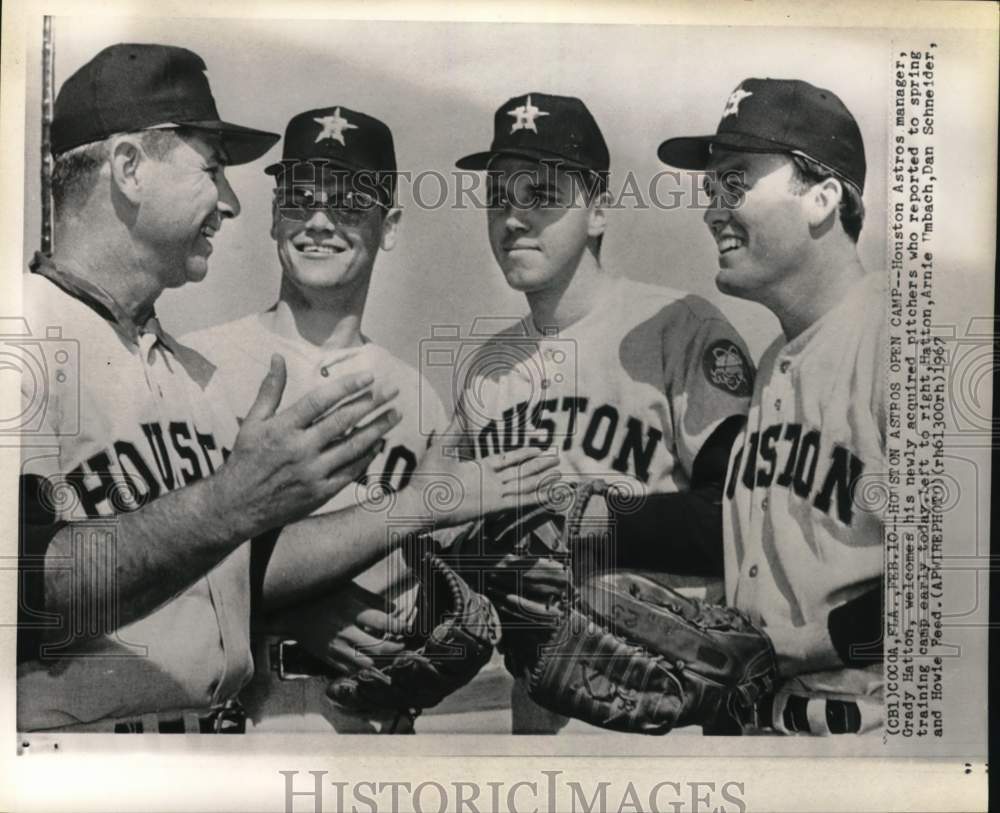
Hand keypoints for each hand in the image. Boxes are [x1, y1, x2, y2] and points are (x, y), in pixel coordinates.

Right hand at [211, 355, 401, 538]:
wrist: (236, 506)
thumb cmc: (245, 459)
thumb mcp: (252, 422)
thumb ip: (270, 390)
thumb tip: (278, 357)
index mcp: (282, 428)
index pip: (320, 401)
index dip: (346, 387)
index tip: (369, 377)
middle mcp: (299, 449)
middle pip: (343, 421)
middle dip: (371, 403)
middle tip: (392, 391)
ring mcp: (312, 473)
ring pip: (352, 446)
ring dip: (377, 428)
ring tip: (395, 414)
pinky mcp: (320, 492)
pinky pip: (350, 471)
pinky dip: (366, 456)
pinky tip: (379, 443)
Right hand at [271, 583, 411, 675]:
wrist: (292, 611)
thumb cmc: (324, 595)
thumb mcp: (349, 589)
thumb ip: (373, 599)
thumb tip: (395, 608)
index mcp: (351, 609)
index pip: (382, 622)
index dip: (399, 627)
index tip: (409, 629)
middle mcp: (344, 630)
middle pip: (377, 646)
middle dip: (394, 649)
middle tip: (403, 647)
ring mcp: (336, 646)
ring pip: (365, 663)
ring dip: (381, 662)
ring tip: (392, 659)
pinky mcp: (328, 657)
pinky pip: (350, 670)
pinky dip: (364, 670)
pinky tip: (373, 666)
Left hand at [404, 422, 560, 526]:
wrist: (420, 503)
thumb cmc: (427, 477)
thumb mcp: (443, 445)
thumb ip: (456, 426)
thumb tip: (461, 403)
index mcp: (479, 469)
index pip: (508, 461)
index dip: (524, 454)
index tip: (539, 448)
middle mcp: (490, 482)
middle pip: (521, 473)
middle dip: (539, 466)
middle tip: (557, 458)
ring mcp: (493, 494)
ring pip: (524, 485)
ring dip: (542, 479)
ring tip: (560, 473)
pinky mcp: (494, 506)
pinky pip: (520, 500)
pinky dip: (537, 497)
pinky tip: (550, 492)